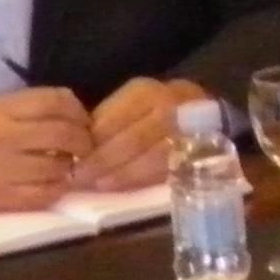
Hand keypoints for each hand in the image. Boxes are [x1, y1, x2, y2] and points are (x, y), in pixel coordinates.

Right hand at [0, 89, 95, 217]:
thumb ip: (23, 106)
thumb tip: (69, 106)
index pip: (54, 101)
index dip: (77, 110)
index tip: (82, 119)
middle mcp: (3, 138)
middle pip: (64, 134)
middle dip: (83, 140)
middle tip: (84, 146)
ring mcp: (3, 171)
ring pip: (60, 167)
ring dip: (71, 167)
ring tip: (67, 166)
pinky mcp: (0, 200)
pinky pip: (45, 195)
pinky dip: (57, 189)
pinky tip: (52, 185)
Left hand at [74, 77, 203, 192]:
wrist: (208, 120)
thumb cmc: (155, 114)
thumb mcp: (130, 106)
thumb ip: (108, 121)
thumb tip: (79, 147)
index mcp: (146, 92)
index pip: (113, 118)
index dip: (90, 141)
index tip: (71, 158)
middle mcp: (170, 106)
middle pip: (133, 138)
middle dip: (103, 161)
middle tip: (79, 178)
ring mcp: (188, 129)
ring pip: (151, 155)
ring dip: (121, 173)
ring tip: (98, 185)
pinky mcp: (197, 151)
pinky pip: (167, 168)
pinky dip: (141, 179)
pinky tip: (122, 187)